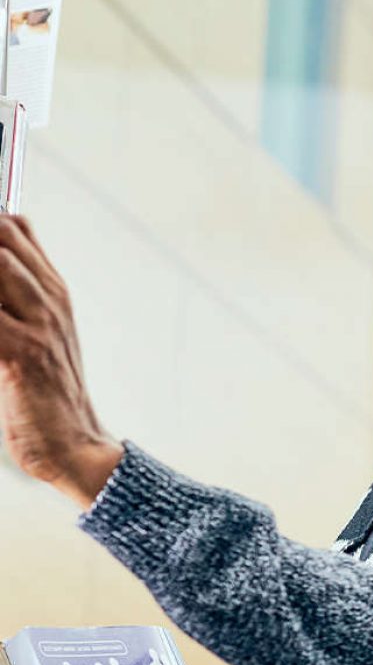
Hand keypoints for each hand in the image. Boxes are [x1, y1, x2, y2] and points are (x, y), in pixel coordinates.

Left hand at [0, 215, 123, 507]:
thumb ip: (30, 277)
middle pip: (1, 236)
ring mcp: (36, 326)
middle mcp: (49, 301)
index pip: (12, 226)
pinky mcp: (19, 354)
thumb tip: (16, 220)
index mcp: (55, 290)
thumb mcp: (47, 325)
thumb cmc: (49, 390)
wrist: (74, 444)